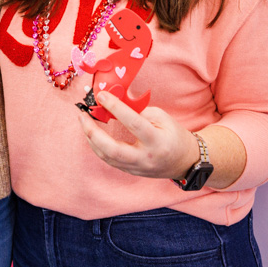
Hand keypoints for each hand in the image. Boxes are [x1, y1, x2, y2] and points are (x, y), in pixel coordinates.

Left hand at [78, 91, 199, 179]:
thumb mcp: (162, 117)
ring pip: (107, 157)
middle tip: (82, 115)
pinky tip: (91, 133)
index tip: (102, 95)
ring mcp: (136, 168)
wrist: (185, 161)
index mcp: (157, 141)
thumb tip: (115, 102)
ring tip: (84, 121)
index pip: (133, 123)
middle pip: (112, 149)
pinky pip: (109, 160)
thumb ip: (139, 111)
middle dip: (93, 132)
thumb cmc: (174, 135)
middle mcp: (145, 158)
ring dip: (91, 138)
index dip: (116, 107)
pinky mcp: (130, 171)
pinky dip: (97, 146)